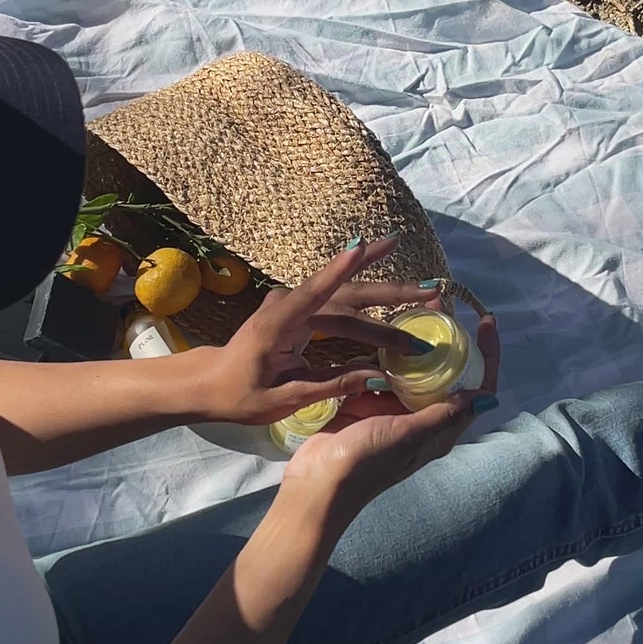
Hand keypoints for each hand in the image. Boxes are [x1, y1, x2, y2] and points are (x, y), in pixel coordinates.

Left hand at [192, 236, 447, 427]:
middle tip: (433, 287)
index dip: (341, 269)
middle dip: (392, 290)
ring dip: (387, 291)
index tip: (362, 244)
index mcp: (280, 323)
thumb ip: (331, 385)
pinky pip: (340, 303)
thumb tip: (379, 378)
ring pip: (348, 297)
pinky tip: (394, 292)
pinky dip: (369, 299)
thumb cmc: (240, 395)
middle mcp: (289, 304)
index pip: (317, 293)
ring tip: (426, 285)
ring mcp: (296, 304)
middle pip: (347, 295)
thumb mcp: (285, 398)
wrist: (209, 382)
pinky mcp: (301, 310)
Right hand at [282, 313, 500, 522]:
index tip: (485, 323)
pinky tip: (382, 329)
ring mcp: (393, 411)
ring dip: (416, 340)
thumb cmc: (366, 462)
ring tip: (413, 309)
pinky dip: (386, 352)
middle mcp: (422, 418)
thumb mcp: (409, 436)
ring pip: (413, 369)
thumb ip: (444, 416)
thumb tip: (490, 398)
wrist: (317, 484)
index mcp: (439, 429)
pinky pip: (383, 373)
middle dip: (448, 338)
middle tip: (439, 303)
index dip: (486, 356)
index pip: (476, 389)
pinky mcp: (367, 405)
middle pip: (446, 372)